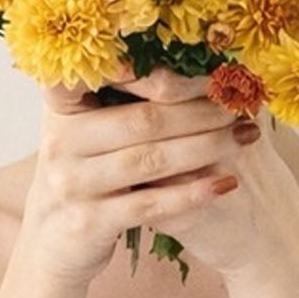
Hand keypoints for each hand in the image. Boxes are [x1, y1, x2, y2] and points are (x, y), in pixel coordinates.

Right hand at [11, 61, 262, 288]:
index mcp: (61, 108)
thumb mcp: (87, 131)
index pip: (94, 71)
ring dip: (206, 146)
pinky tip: (226, 182)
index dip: (143, 64)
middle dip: (200, 109)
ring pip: (150, 160)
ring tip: (245, 136)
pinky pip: (151, 204)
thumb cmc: (84, 175)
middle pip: (142, 119)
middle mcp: (60, 141)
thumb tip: (189, 60)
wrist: (53, 243)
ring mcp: (71, 183)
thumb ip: (120, 98)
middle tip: (240, 102)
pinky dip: (193, 192)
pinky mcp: (89, 222)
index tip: (195, 54)